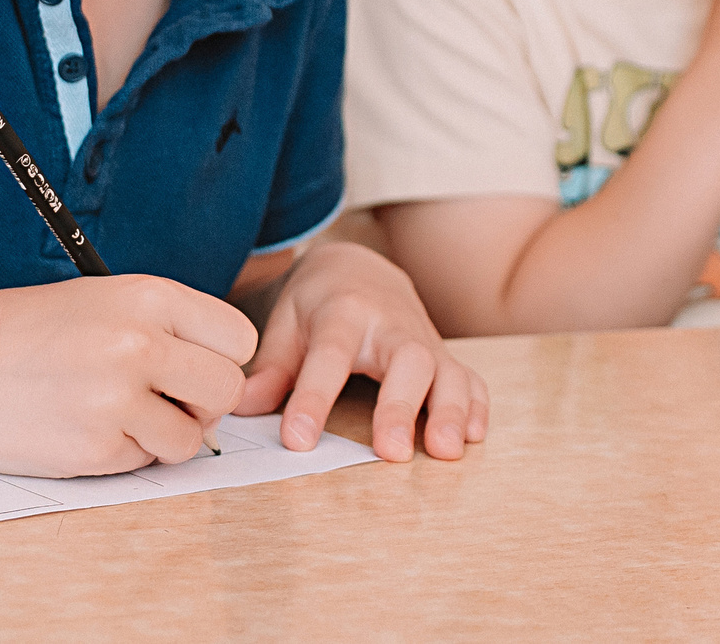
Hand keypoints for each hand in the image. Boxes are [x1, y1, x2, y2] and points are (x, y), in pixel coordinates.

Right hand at [0, 275, 257, 475]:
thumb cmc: (18, 331)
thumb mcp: (99, 301)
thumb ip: (161, 328)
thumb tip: (220, 377)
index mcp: (146, 295)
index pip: (237, 338)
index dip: (219, 360)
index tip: (190, 369)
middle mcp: (139, 342)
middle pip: (226, 390)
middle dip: (203, 405)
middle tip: (165, 403)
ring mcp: (117, 398)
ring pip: (191, 438)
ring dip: (163, 437)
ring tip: (116, 417)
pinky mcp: (94, 448)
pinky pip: (143, 462)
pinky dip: (123, 455)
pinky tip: (82, 430)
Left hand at [233, 241, 488, 460]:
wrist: (361, 266)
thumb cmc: (320, 302)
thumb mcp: (286, 322)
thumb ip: (271, 366)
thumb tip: (243, 407)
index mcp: (344, 312)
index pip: (329, 356)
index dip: (313, 398)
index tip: (297, 441)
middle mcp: (391, 325)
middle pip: (407, 359)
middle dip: (401, 406)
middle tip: (391, 452)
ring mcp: (424, 340)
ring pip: (447, 370)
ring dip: (451, 411)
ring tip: (445, 451)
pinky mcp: (445, 356)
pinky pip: (471, 378)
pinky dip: (476, 406)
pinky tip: (474, 436)